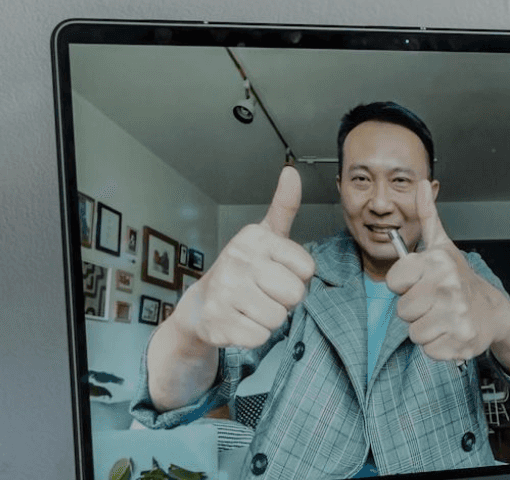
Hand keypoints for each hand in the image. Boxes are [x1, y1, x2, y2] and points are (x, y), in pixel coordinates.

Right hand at [169, 166, 315, 349]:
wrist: (201, 306)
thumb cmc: (244, 269)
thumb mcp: (265, 235)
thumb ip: (283, 206)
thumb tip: (291, 172)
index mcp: (254, 238)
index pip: (307, 268)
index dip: (297, 276)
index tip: (276, 271)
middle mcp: (237, 260)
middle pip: (296, 294)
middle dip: (285, 299)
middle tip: (264, 292)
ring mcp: (225, 291)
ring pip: (280, 317)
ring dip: (270, 318)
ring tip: (251, 306)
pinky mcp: (219, 322)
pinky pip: (261, 336)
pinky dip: (255, 335)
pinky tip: (239, 321)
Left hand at [387, 181, 509, 361]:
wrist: (493, 311)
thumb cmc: (460, 279)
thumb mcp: (442, 245)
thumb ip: (427, 215)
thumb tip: (423, 185)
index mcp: (438, 263)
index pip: (394, 281)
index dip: (404, 284)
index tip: (420, 281)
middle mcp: (448, 287)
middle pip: (402, 310)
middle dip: (415, 309)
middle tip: (434, 301)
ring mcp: (457, 316)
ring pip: (413, 332)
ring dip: (425, 328)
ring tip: (442, 317)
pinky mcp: (461, 342)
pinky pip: (428, 350)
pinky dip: (438, 345)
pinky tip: (450, 331)